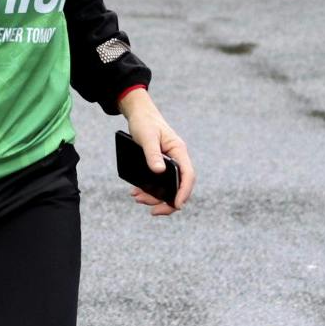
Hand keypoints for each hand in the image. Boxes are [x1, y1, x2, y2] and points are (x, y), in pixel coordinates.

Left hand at [120, 90, 195, 217]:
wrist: (139, 114)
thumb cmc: (145, 122)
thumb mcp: (146, 137)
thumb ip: (152, 154)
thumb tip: (158, 172)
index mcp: (179, 151)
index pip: (188, 175)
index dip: (184, 192)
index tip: (177, 205)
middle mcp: (177, 159)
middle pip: (180, 186)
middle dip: (167, 202)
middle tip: (153, 212)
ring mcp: (170, 164)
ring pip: (168, 187)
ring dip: (154, 197)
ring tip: (136, 198)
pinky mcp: (161, 166)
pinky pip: (159, 183)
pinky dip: (149, 190)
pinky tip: (136, 192)